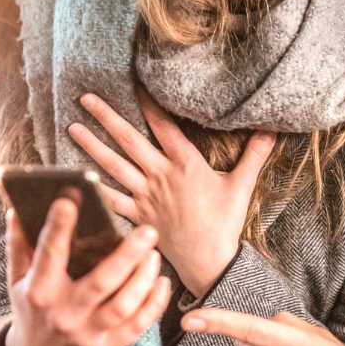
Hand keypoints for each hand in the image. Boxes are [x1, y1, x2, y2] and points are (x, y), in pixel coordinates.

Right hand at [3, 196, 172, 345]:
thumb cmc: (31, 308)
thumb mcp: (17, 279)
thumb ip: (19, 245)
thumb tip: (17, 209)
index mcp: (38, 292)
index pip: (49, 255)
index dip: (58, 226)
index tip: (70, 197)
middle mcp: (64, 314)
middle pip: (101, 282)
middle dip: (127, 255)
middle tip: (148, 230)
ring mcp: (88, 334)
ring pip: (124, 305)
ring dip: (143, 278)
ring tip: (154, 254)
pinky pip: (137, 326)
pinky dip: (154, 304)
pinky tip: (161, 282)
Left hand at [67, 88, 275, 298]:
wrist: (210, 262)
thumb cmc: (225, 223)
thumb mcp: (241, 185)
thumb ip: (254, 155)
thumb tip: (273, 129)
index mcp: (185, 163)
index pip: (163, 125)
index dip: (147, 103)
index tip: (132, 83)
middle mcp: (160, 175)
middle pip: (128, 140)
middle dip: (105, 117)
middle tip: (85, 98)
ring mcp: (145, 196)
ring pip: (112, 166)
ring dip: (90, 146)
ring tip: (71, 127)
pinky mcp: (136, 215)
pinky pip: (109, 199)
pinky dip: (91, 187)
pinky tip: (74, 177)